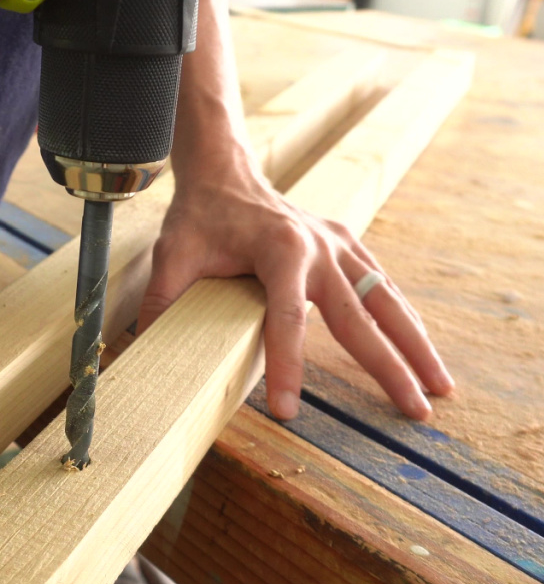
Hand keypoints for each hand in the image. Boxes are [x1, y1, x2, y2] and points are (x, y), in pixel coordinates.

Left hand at [136, 157, 454, 421]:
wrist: (225, 171)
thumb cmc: (198, 216)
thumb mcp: (171, 258)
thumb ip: (161, 305)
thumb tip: (143, 353)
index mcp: (278, 249)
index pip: (286, 318)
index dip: (287, 366)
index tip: (287, 411)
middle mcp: (319, 246)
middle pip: (358, 317)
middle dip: (387, 367)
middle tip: (415, 411)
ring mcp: (339, 245)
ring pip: (385, 301)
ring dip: (415, 345)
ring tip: (439, 387)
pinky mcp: (346, 245)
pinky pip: (381, 286)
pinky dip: (402, 319)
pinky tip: (419, 349)